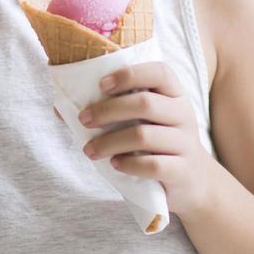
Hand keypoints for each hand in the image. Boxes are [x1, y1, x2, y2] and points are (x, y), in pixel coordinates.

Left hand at [57, 61, 217, 215]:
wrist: (192, 181)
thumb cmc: (157, 143)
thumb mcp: (143, 121)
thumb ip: (111, 110)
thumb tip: (61, 108)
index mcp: (174, 94)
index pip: (160, 72)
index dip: (129, 74)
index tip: (101, 85)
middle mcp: (184, 114)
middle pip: (145, 103)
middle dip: (108, 110)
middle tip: (84, 120)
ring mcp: (187, 143)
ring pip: (144, 136)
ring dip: (109, 142)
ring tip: (89, 150)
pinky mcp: (183, 171)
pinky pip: (153, 165)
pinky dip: (129, 164)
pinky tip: (115, 164)